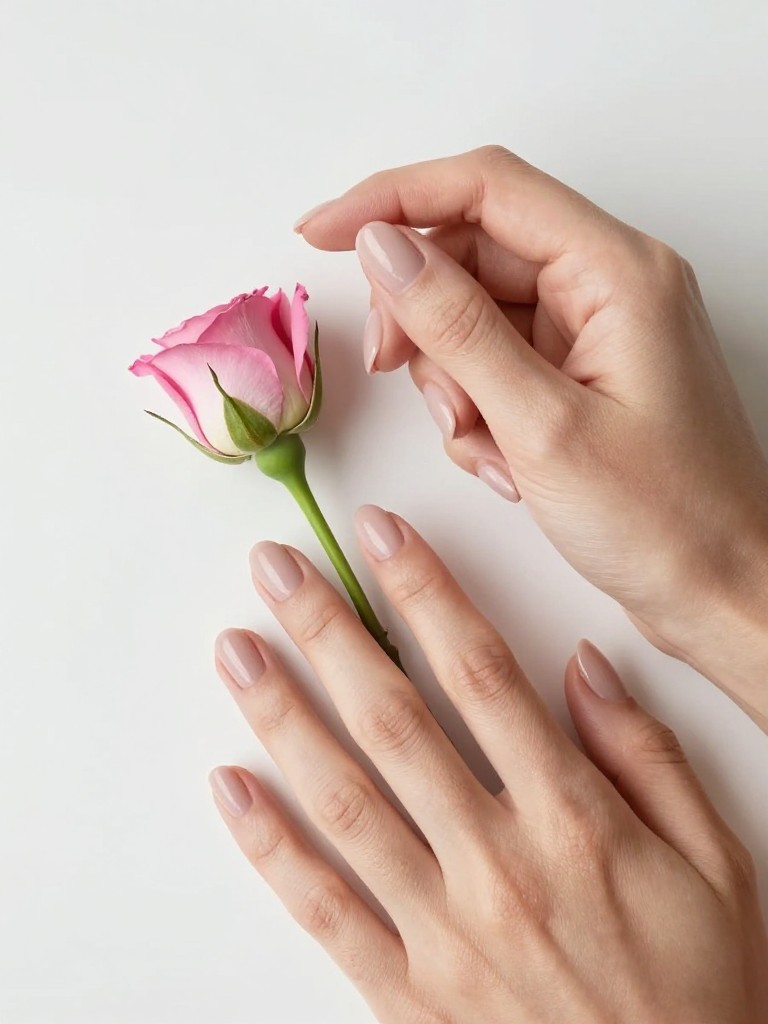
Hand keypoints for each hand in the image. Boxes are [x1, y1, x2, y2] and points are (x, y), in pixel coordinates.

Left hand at [210, 507, 767, 1022]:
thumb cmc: (697, 986)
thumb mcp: (715, 862)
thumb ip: (648, 755)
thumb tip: (585, 665)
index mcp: (574, 819)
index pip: (481, 675)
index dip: (425, 592)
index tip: (378, 535)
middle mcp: (498, 862)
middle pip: (394, 720)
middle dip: (329, 632)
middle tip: (277, 570)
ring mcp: (444, 931)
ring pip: (345, 801)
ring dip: (283, 717)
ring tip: (237, 652)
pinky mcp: (407, 996)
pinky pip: (325, 911)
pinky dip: (269, 849)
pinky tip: (230, 788)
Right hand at [295, 146, 767, 727]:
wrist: (718, 591)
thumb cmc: (665, 521)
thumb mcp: (542, 425)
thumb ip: (457, 328)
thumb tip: (384, 250)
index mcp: (617, 272)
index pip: (485, 188)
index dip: (392, 200)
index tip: (322, 234)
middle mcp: (607, 286)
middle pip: (472, 252)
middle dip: (420, 315)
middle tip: (389, 365)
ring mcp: (592, 331)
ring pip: (475, 315)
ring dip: (451, 379)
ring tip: (482, 445)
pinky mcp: (579, 374)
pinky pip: (495, 363)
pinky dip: (477, 411)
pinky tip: (502, 463)